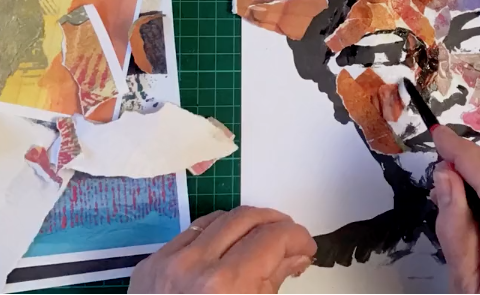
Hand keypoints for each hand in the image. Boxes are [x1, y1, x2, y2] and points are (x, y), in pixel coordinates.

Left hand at [129, 206, 315, 293]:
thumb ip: (273, 283)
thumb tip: (295, 257)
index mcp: (227, 286)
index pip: (274, 237)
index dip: (297, 238)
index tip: (305, 248)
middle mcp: (196, 266)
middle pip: (247, 218)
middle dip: (275, 223)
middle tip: (289, 239)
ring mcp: (167, 263)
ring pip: (218, 218)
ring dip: (246, 224)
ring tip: (261, 239)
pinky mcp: (149, 266)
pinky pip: (189, 233)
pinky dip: (214, 233)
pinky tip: (226, 246)